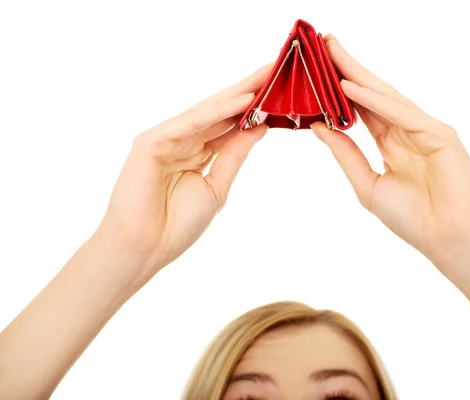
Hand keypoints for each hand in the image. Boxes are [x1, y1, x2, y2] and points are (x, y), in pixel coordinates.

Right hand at [96, 65, 270, 276]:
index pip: (230, 124)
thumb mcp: (217, 187)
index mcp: (197, 153)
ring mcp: (166, 139)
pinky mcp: (151, 141)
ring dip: (239, 94)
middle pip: (221, 111)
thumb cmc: (177, 225)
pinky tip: (243, 100)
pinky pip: (190, 123)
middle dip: (250, 90)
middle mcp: (183, 140)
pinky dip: (217, 112)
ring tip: (267, 76)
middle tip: (278, 69)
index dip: (255, 108)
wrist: (145, 249)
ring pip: (208, 112)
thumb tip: (260, 127)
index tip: (280, 91)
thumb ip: (234, 155)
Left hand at [312, 36, 469, 268]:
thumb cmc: (413, 219)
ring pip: (386, 96)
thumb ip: (345, 154)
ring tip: (332, 52)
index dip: (339, 89)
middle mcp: (406, 131)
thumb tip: (318, 127)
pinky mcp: (439, 133)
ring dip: (357, 75)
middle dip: (347, 69)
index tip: (316, 69)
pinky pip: (401, 113)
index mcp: (392, 144)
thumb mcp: (367, 184)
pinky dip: (375, 100)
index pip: (361, 109)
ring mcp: (424, 130)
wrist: (448, 240)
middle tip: (323, 43)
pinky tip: (350, 87)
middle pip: (372, 94)